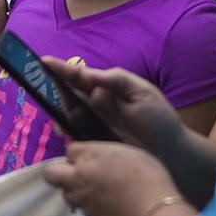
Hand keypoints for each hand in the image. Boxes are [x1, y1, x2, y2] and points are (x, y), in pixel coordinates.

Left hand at [43, 142, 182, 215]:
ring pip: (65, 193)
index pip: (70, 150)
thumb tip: (100, 160)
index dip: (80, 154)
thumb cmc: (149, 178)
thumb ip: (108, 155)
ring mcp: (82, 199)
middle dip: (60, 172)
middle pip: (51, 173)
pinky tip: (107, 205)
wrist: (152, 214)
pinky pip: (81, 207)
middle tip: (79, 174)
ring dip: (75, 190)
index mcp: (90, 156)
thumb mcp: (130, 154)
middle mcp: (79, 176)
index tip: (92, 157)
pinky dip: (88, 205)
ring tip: (95, 192)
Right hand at [45, 57, 186, 161]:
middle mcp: (97, 105)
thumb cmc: (159, 119)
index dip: (63, 69)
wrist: (173, 154)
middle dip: (55, 90)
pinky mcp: (94, 144)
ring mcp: (94, 125)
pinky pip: (75, 136)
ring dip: (60, 113)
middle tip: (43, 87)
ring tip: (59, 114)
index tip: (44, 61)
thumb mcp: (142, 92)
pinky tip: (66, 132)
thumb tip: (89, 73)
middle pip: (69, 94)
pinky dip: (67, 133)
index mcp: (108, 88)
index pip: (81, 76)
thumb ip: (117, 79)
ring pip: (68, 115)